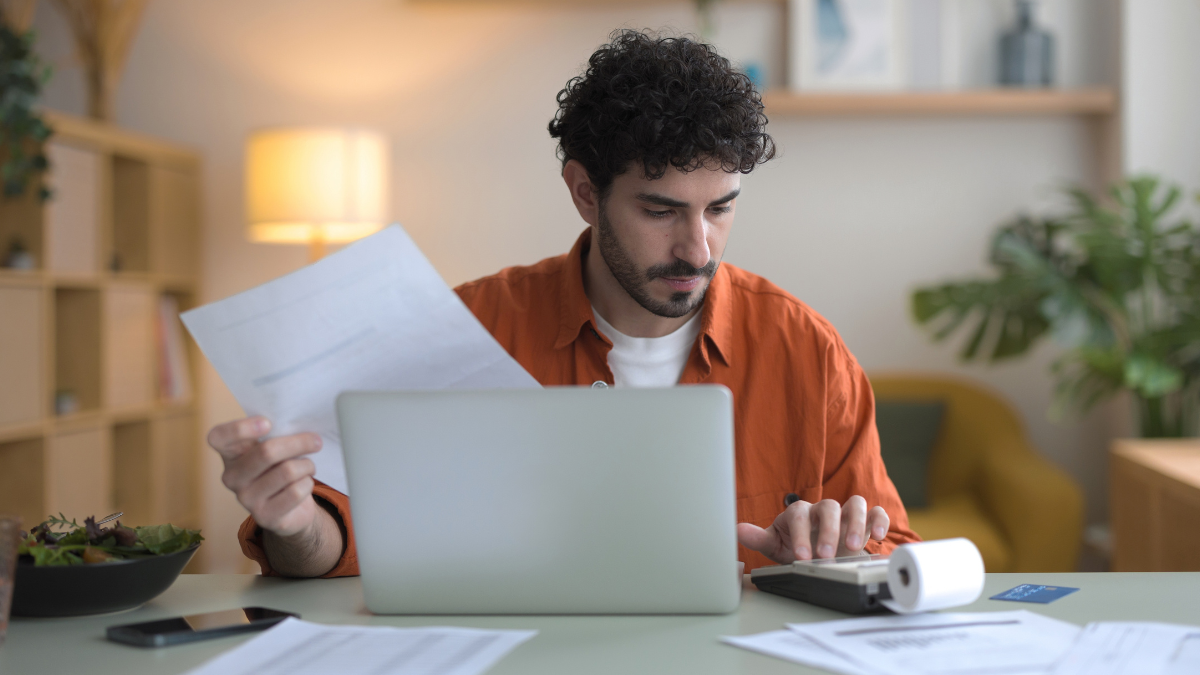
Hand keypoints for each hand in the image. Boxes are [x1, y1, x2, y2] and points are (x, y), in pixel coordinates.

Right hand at [207, 416, 321, 537]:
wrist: (293, 506)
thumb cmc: (281, 468)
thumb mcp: (274, 448)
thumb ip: (277, 434)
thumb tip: (298, 424)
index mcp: (230, 454)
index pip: (218, 437)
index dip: (240, 428)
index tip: (268, 423)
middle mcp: (232, 477)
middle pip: (266, 452)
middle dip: (298, 443)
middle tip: (316, 442)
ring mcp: (245, 499)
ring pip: (287, 471)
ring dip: (307, 465)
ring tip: (308, 467)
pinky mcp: (264, 516)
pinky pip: (296, 492)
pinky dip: (308, 484)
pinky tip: (305, 484)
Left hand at [736, 496, 888, 563]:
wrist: (817, 553)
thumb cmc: (795, 546)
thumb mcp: (776, 545)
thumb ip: (759, 538)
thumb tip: (736, 530)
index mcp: (799, 513)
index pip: (798, 514)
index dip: (800, 534)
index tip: (802, 557)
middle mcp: (823, 510)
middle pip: (828, 507)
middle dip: (828, 532)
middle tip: (825, 556)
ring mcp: (845, 513)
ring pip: (855, 504)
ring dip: (856, 524)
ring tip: (854, 548)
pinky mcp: (864, 521)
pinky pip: (876, 512)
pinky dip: (879, 520)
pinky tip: (879, 538)